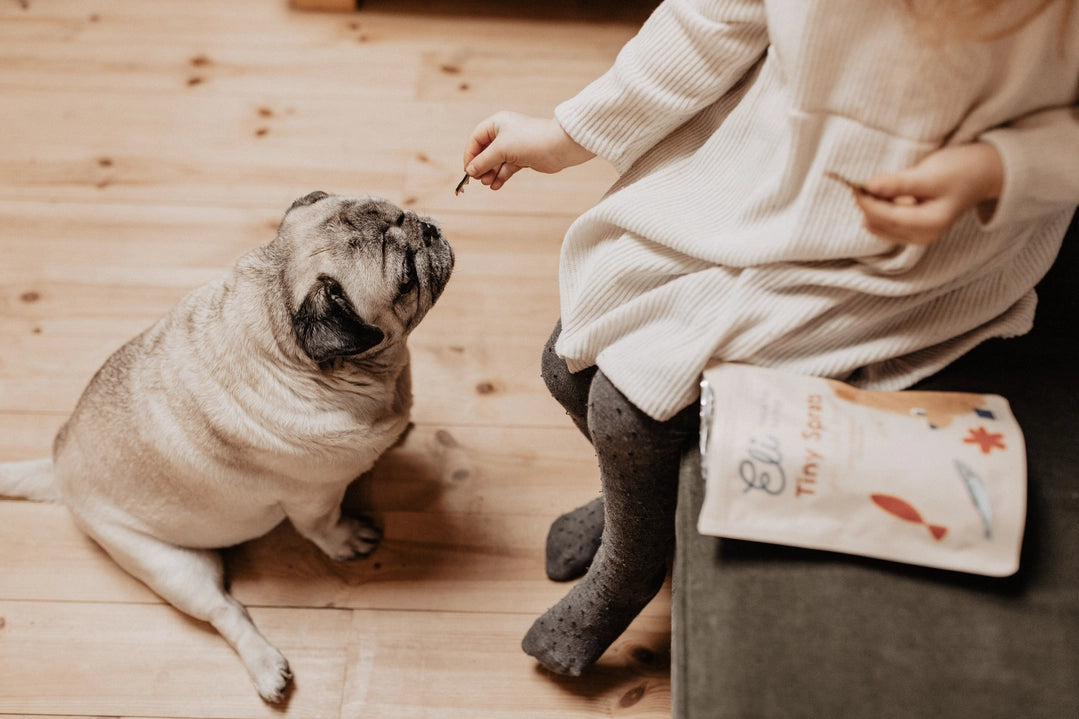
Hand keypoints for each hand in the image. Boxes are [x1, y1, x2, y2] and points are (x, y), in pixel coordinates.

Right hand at [462, 111, 594, 189]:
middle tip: (479, 179)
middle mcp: (504, 133)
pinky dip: (501, 177)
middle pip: (485, 152)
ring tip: (488, 183)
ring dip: (490, 173)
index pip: (476, 139)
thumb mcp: (501, 149)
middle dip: (481, 166)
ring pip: (496, 162)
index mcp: (497, 124)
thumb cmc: (529, 140)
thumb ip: (483, 161)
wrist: (558, 147)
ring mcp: (514, 147)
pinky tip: (496, 185)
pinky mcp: (523, 158)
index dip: (470, 154)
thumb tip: (470, 171)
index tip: (468, 170)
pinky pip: (506, 168)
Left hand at [854, 142, 1003, 244]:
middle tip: (860, 182)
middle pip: (879, 224)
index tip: (854, 184)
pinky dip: (879, 208)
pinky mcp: (912, 229)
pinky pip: (885, 223)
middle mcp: (922, 236)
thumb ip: (899, 183)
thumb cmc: (960, 170)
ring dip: (872, 206)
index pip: (885, 217)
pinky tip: (885, 193)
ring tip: (875, 185)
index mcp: (929, 224)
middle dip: (868, 204)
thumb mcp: (930, 175)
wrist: (981, 174)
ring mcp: (917, 235)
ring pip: (879, 225)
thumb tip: (868, 186)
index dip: (866, 201)